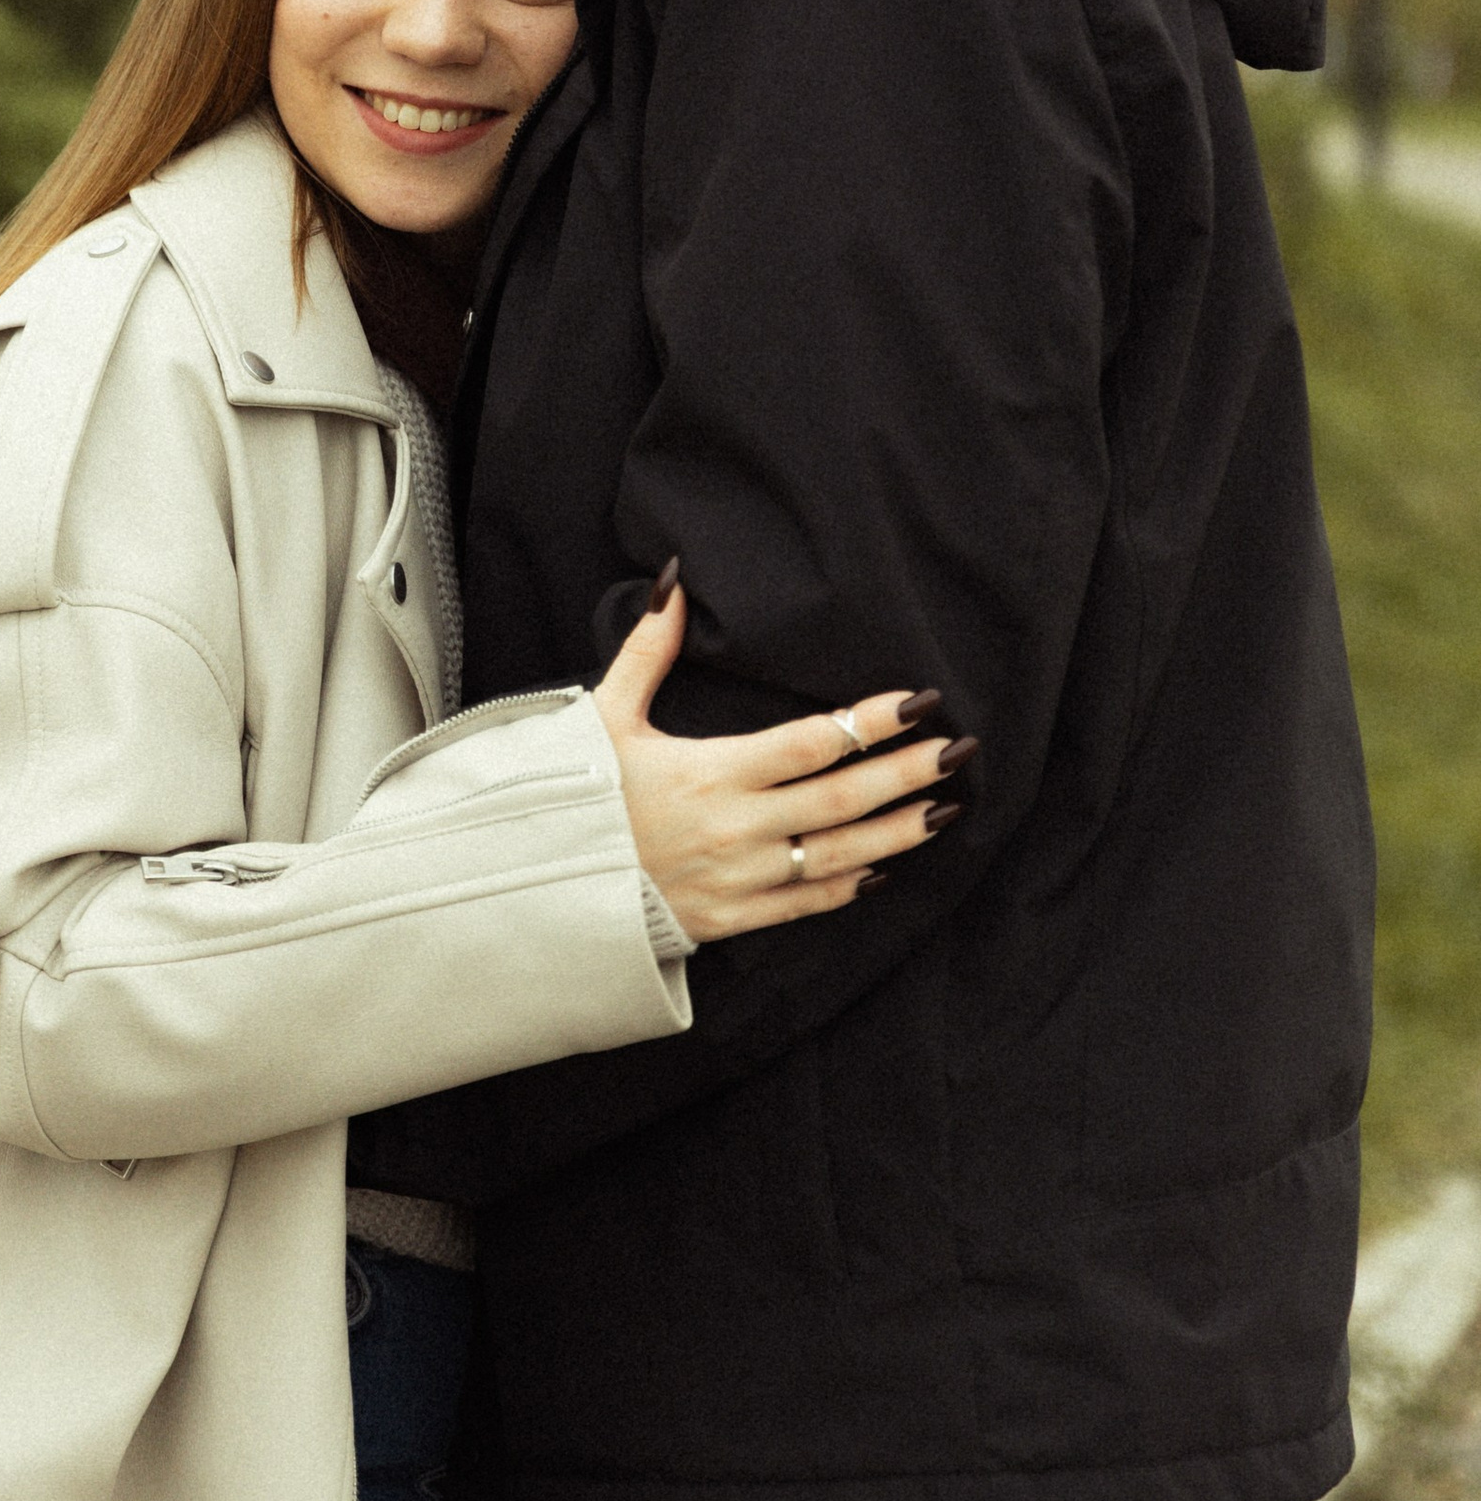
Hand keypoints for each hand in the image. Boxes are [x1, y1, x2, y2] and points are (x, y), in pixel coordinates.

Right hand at [592, 573, 973, 943]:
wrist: (541, 884)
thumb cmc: (576, 792)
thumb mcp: (606, 714)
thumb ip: (650, 649)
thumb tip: (677, 581)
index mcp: (710, 773)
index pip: (812, 743)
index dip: (871, 722)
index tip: (918, 703)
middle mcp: (736, 828)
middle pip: (841, 799)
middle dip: (906, 774)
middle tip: (960, 752)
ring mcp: (739, 879)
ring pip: (839, 856)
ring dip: (899, 831)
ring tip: (947, 808)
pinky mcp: (732, 919)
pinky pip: (807, 902)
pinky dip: (850, 884)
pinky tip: (885, 866)